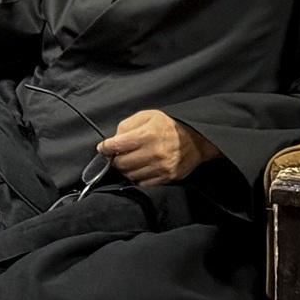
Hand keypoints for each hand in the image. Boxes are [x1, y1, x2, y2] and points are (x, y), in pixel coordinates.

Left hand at [97, 110, 219, 185]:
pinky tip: (139, 169)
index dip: (106, 148)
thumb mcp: (146, 116)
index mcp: (147, 135)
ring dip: (126, 170)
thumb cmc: (168, 125)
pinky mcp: (167, 177)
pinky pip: (144, 183)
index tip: (103, 148)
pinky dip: (137, 178)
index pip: (117, 145)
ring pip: (131, 175)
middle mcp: (154, 152)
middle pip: (122, 163)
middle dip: (115, 160)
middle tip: (117, 156)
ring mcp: (161, 167)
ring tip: (129, 162)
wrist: (196, 138)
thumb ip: (127, 126)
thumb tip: (113, 140)